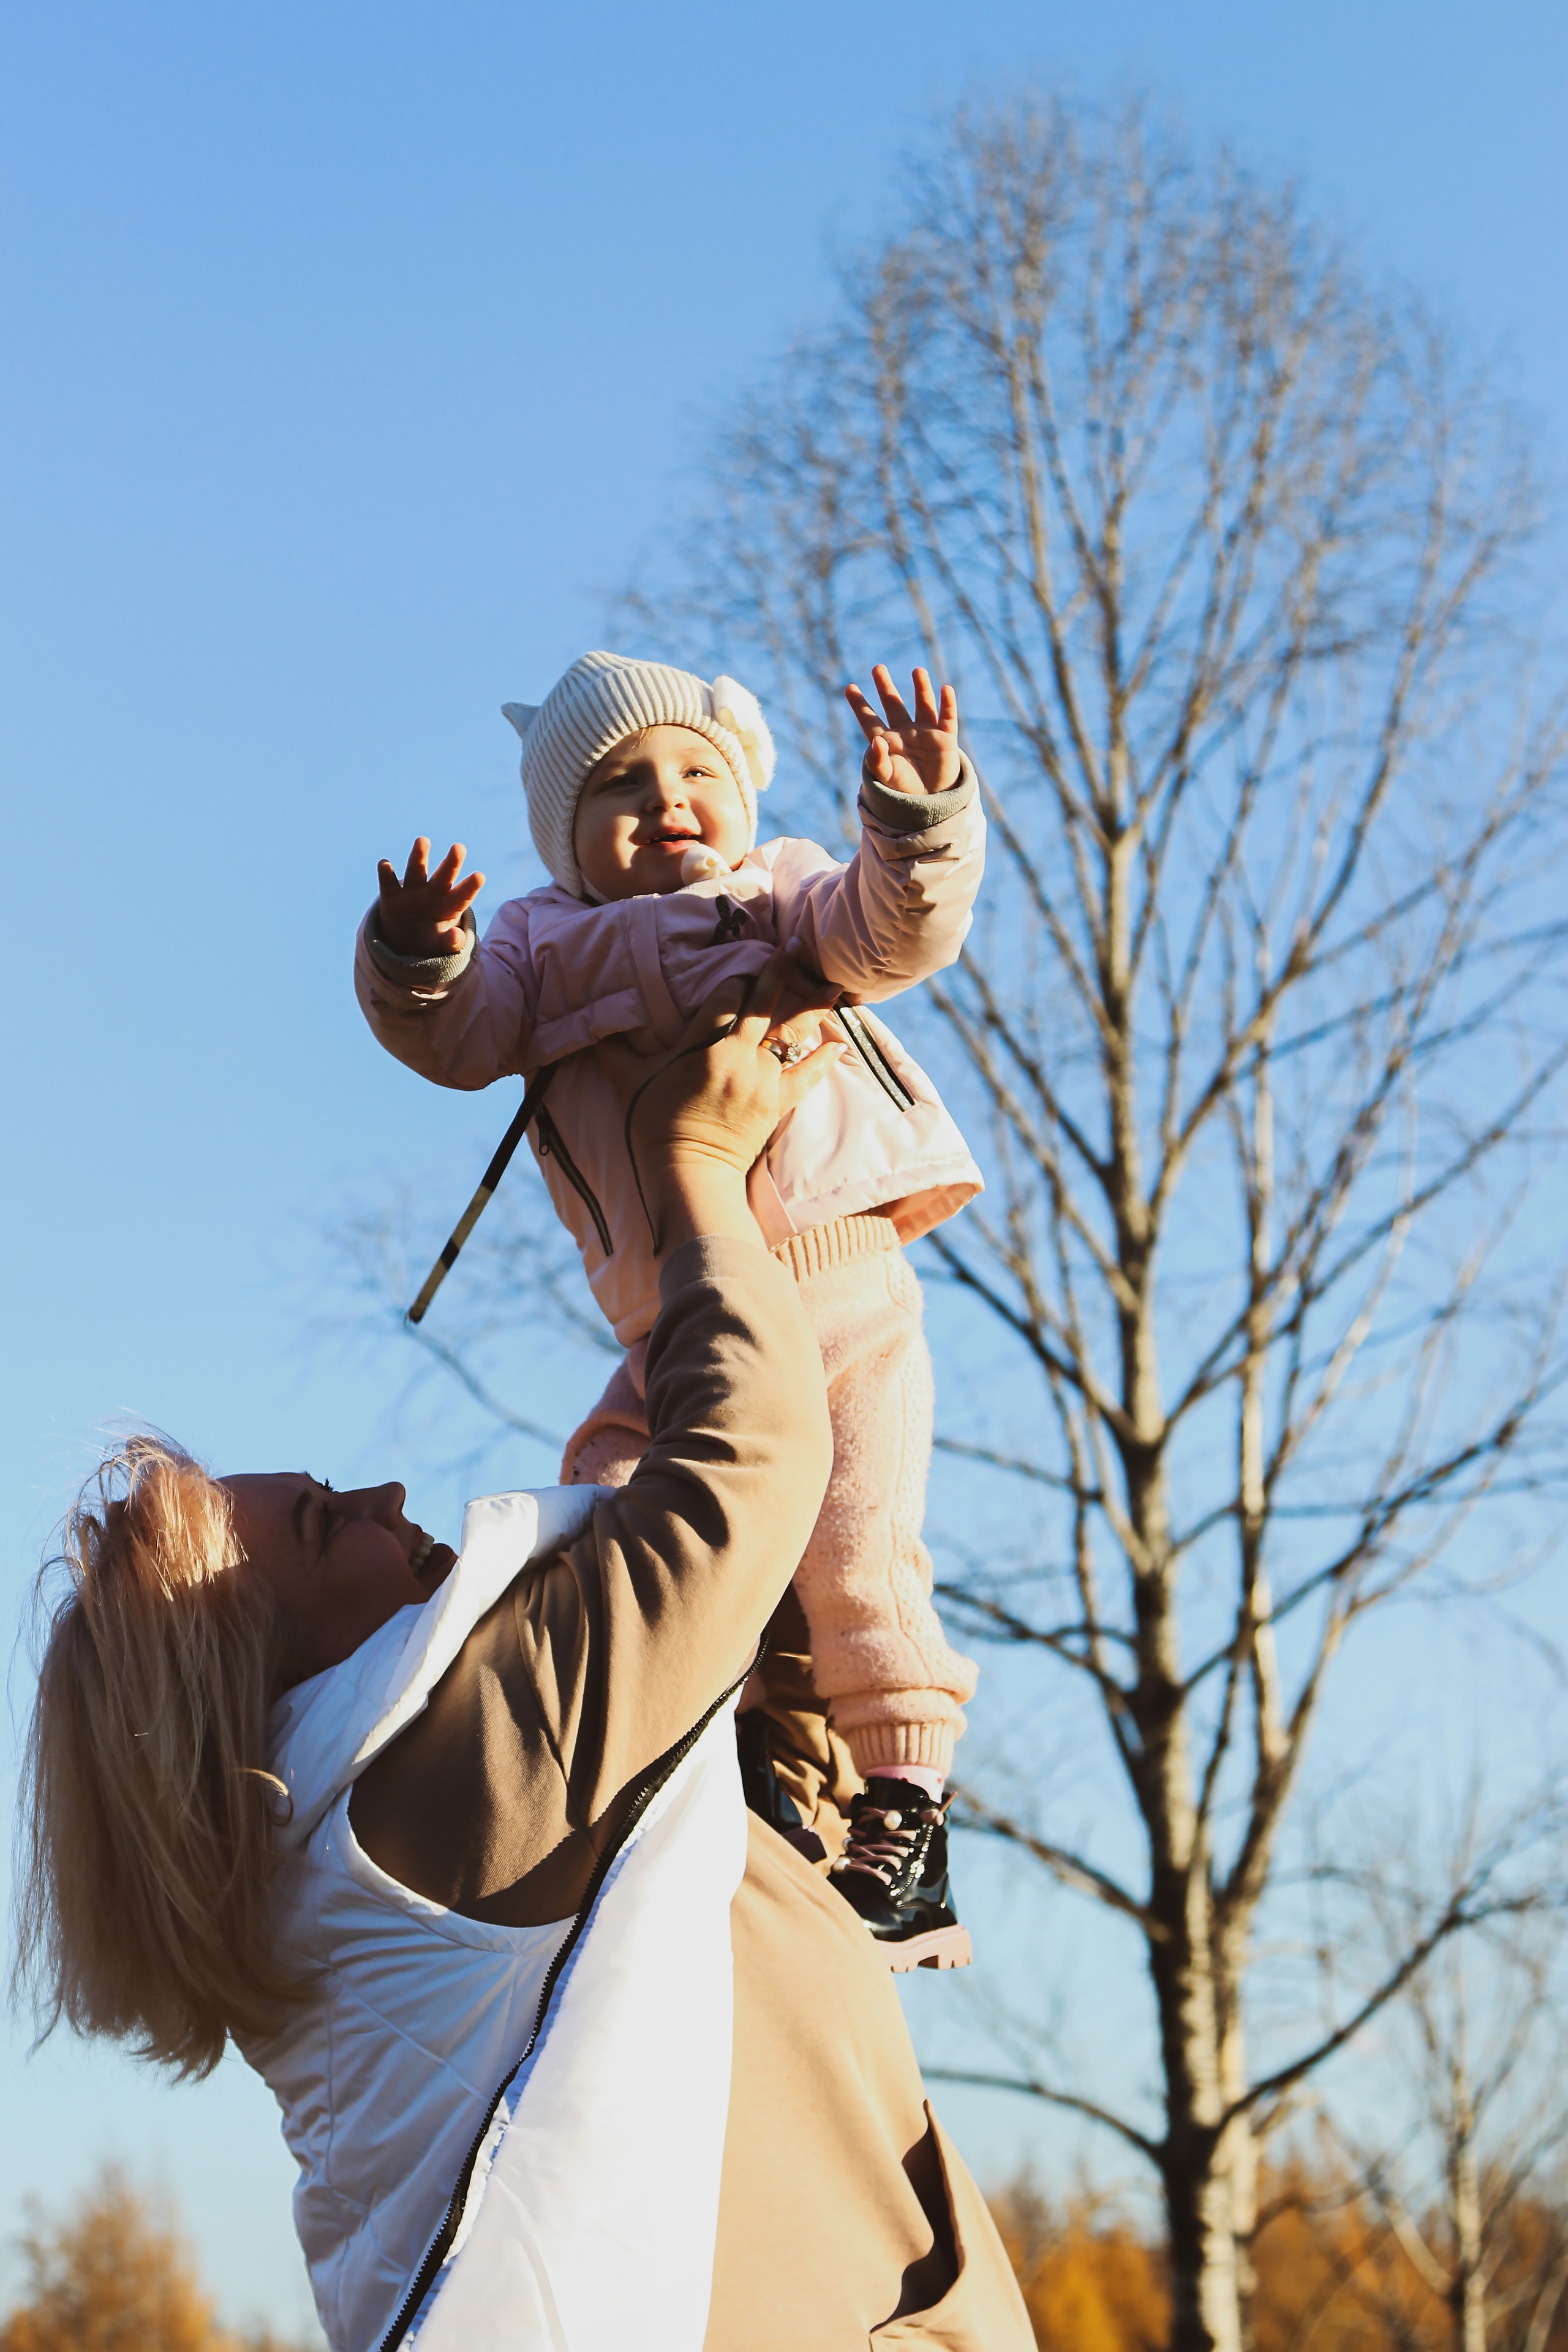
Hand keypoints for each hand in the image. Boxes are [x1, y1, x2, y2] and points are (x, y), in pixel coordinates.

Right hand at [376, 838, 485, 957]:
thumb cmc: (431, 938)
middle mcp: (433, 893)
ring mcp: (412, 892)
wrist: (405, 940)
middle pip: (443, 877)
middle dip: (451, 863)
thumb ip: (450, 942)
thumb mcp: (441, 944)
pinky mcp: (392, 896)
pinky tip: (384, 863)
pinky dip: (386, 874)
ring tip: (423, 841)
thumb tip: (456, 938)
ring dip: (419, 856)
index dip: (470, 887)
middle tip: (459, 847)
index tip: (480, 877)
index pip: (462, 896)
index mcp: (450, 905)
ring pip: (417, 871)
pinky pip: (389, 884)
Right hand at [601, 946, 838, 1254]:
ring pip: (791, 1034)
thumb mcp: (629, 1082)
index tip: (742, 967)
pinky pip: (808, 1075)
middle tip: (797, 944)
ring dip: (813, 1007)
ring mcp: (762, 1079)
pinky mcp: (778, 1103)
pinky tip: (838, 1042)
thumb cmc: (653, 1125)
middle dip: (781, 970)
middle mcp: (738, 1055)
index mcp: (703, 1044)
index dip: (737, 977)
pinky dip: (824, 1058)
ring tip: (834, 983)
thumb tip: (593, 1030)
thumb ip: (615, 1050)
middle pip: (765, 1002)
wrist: (687, 1172)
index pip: (728, 995)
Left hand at [844, 664, 960, 796]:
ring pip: (923, 704)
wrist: (930, 800)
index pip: (870, 719)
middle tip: (877, 668)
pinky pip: (947, 718)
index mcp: (887, 740)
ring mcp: (926, 733)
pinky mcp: (945, 738)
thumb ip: (878, 761)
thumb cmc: (904, 788)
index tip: (849, 688)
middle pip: (894, 704)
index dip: (860, 704)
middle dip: (885, 687)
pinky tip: (945, 689)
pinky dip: (947, 704)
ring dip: (921, 688)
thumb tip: (876, 741)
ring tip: (918, 671)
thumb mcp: (887, 777)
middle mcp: (905, 731)